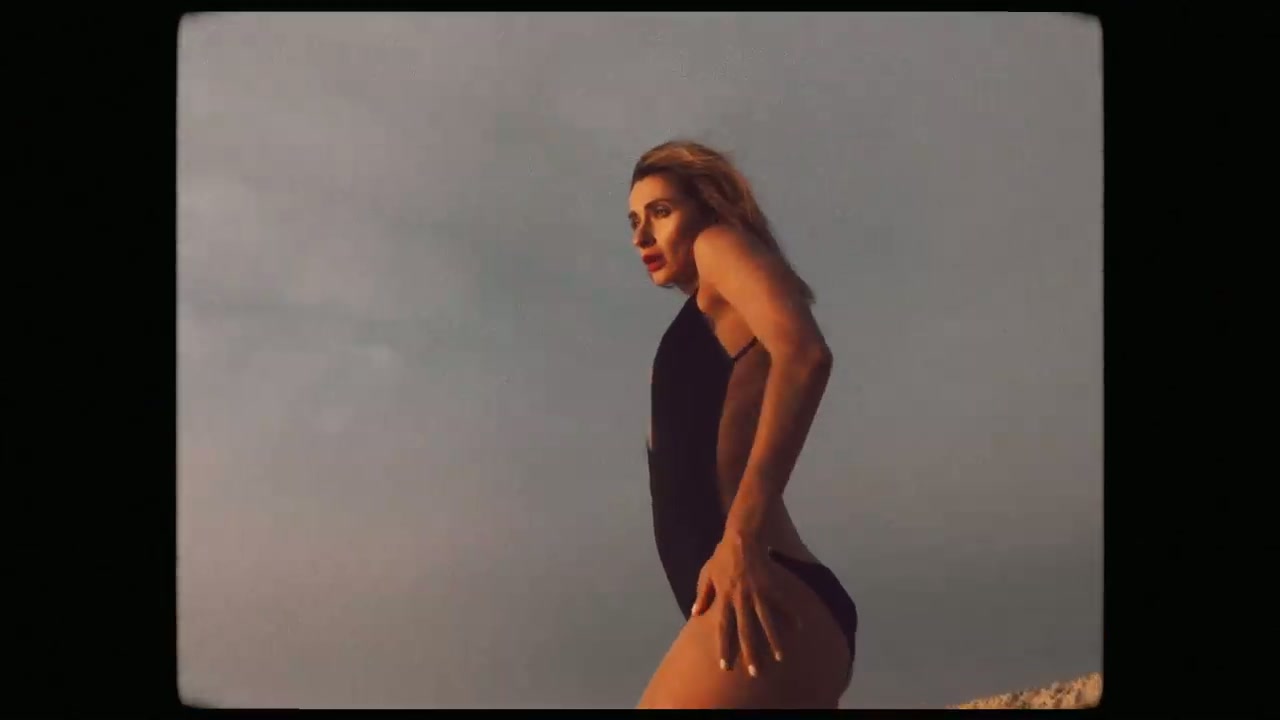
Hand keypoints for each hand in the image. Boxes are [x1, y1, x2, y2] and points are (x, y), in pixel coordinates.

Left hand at [690, 533, 791, 677]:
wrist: (741, 537)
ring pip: (765, 622)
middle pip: (745, 630)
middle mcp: (740, 599)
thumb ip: (702, 595)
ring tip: (779, 658)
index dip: (724, 647)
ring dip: (773, 641)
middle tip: (754, 672)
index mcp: (723, 598)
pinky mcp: (770, 586)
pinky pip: (781, 603)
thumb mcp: (706, 574)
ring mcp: (756, 593)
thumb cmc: (721, 557)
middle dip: (750, 652)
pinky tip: (798, 627)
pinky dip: (789, 614)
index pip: (723, 627)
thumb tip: (695, 613)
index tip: (725, 666)